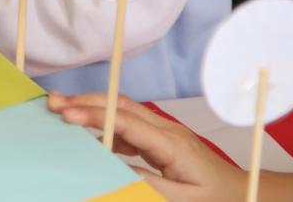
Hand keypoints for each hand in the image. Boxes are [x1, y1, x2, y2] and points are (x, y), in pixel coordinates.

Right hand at [48, 91, 245, 201]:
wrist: (239, 192)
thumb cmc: (214, 198)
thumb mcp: (184, 200)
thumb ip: (149, 184)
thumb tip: (112, 168)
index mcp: (170, 144)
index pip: (126, 122)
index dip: (94, 116)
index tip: (66, 115)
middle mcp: (164, 129)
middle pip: (120, 105)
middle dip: (85, 101)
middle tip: (53, 102)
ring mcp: (161, 130)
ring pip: (121, 109)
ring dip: (91, 106)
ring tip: (60, 109)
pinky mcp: (157, 137)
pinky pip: (126, 122)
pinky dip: (102, 121)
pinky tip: (85, 130)